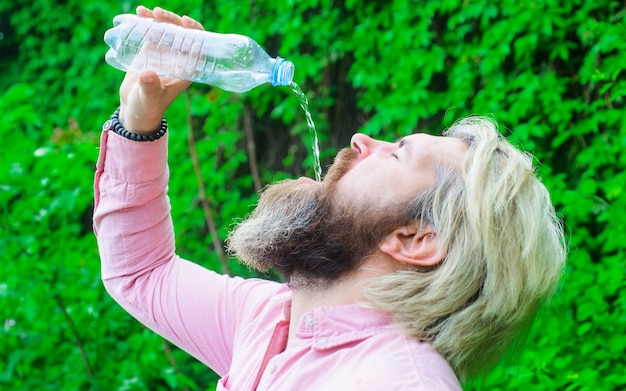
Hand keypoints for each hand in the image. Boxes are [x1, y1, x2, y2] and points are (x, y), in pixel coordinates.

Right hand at [118, 6, 204, 133]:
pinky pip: (153, 31)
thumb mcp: (149, 98)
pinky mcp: (152, 50)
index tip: (185, 22)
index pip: (199, 47)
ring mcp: (166, 54)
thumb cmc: (147, 107)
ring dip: (160, 18)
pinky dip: (147, 21)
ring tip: (146, 12)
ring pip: (169, 30)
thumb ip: (150, 87)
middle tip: (158, 14)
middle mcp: (180, 60)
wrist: (135, 108)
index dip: (195, 32)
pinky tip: (139, 13)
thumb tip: (147, 75)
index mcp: (187, 70)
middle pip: (183, 34)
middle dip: (173, 21)